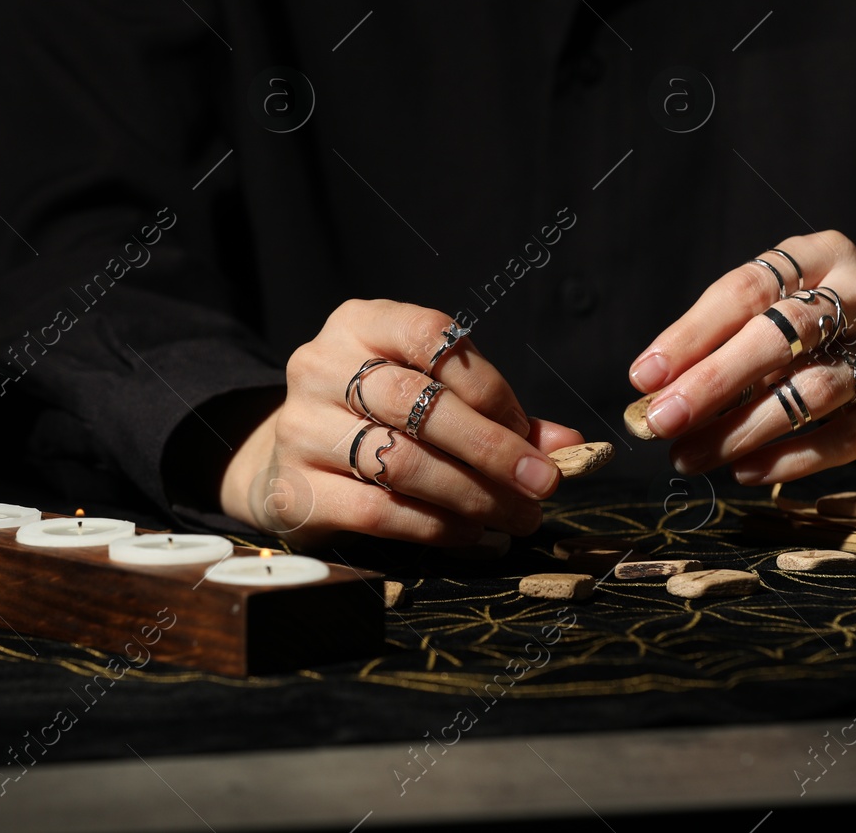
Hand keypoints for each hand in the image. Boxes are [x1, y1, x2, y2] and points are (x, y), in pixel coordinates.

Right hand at [218, 299, 583, 545]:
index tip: (532, 434)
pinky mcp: (294, 490)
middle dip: (492, 449)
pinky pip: (377, 510)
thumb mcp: (430, 395)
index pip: (432, 338)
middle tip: (542, 485)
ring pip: (401, 461)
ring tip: (515, 515)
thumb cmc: (378, 420)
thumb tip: (567, 446)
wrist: (288, 463)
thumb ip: (496, 413)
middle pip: (417, 404)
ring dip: (473, 495)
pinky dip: (436, 525)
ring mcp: (300, 427)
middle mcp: (320, 365)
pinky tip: (472, 532)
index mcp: (360, 323)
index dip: (490, 386)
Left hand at [625, 230, 855, 483]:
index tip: (644, 376)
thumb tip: (654, 396)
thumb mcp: (773, 319)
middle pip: (783, 333)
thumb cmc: (818, 340)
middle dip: (713, 381)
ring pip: (813, 389)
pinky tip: (745, 471)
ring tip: (690, 457)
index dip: (691, 334)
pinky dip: (789, 458)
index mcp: (821, 255)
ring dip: (742, 428)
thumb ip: (719, 347)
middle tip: (662, 420)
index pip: (746, 289)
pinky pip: (843, 437)